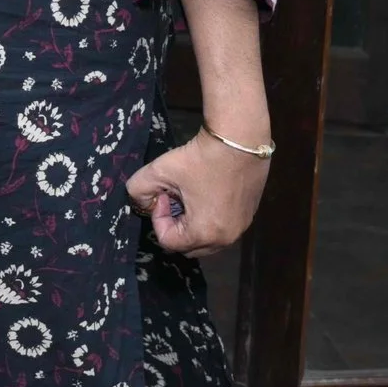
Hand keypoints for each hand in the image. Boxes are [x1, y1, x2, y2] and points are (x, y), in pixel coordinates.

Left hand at [125, 130, 268, 256]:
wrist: (240, 140)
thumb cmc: (200, 159)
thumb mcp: (159, 170)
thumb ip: (138, 190)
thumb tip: (142, 203)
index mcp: (204, 233)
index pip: (168, 241)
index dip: (158, 218)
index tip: (164, 194)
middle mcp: (225, 238)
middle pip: (188, 246)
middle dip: (174, 225)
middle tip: (173, 199)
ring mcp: (240, 228)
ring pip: (206, 240)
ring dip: (191, 225)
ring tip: (188, 196)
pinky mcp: (248, 217)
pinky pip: (221, 229)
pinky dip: (209, 220)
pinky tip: (206, 194)